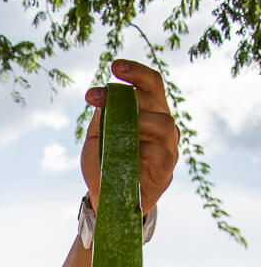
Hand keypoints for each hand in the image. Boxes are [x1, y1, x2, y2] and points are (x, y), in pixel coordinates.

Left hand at [81, 60, 179, 215]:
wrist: (105, 201)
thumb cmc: (104, 166)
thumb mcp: (97, 138)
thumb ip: (102, 117)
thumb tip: (103, 96)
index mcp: (150, 113)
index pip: (151, 84)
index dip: (136, 71)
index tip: (114, 66)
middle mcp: (163, 126)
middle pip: (157, 99)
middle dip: (128, 95)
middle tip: (99, 100)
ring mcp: (168, 149)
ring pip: (164, 124)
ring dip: (138, 123)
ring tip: (116, 132)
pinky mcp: (166, 172)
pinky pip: (159, 155)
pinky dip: (141, 152)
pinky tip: (125, 156)